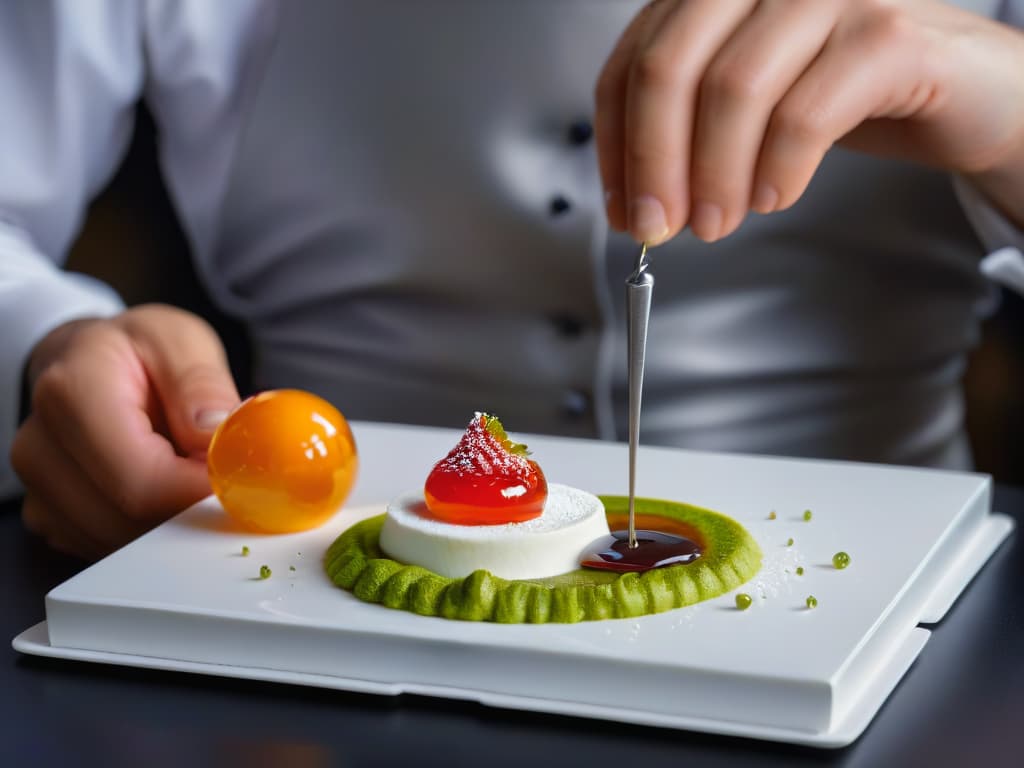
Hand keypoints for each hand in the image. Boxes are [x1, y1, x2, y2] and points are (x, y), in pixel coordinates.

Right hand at [10, 304, 240, 558]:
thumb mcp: (180, 341)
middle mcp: (40, 448)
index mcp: (72, 393)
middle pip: (132, 521)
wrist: (88, 363)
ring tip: (183, 468)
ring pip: (125, 543)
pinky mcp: (51, 520)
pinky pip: (114, 548)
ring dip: (173, 519)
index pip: (141, 481)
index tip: (241, 480)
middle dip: (191, 508)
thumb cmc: (136, 352)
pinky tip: (160, 487)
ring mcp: (40, 491)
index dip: (200, 493)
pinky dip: (151, 528)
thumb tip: (215, 435)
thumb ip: (201, 385)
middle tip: (221, 472)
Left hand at [596, 0, 1023, 243]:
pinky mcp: (886, 32)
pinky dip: (778, 168)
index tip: (623, 207)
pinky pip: (805, 112)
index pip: (634, 59)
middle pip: (670, 68)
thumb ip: (690, 130)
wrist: (962, 87)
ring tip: (718, 223)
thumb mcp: (750, 103)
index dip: (616, 141)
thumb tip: (636, 201)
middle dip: (654, 162)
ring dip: (714, 176)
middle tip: (660, 226)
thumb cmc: (846, 92)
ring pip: (733, 89)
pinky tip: (773, 197)